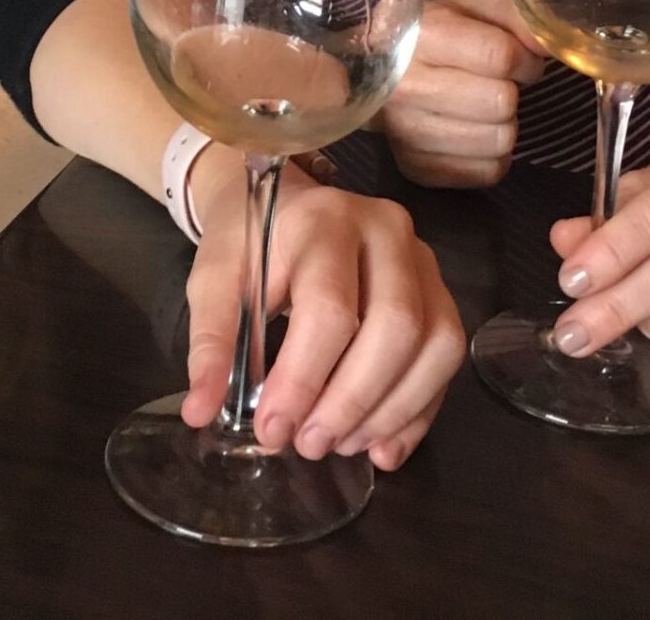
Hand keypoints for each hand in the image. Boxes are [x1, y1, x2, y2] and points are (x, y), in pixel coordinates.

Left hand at [181, 157, 464, 472]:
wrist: (284, 203)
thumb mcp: (214, 279)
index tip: (272, 428)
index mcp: (324, 221)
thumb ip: (211, 341)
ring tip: (340, 445)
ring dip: (390, 411)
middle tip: (309, 444)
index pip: (329, 308)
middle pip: (395, 327)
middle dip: (352, 401)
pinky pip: (446, 358)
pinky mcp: (439, 290)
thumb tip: (202, 411)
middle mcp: (386, 232)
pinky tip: (381, 447)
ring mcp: (422, 260)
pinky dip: (417, 412)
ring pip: (435, 344)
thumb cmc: (248, 242)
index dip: (304, 378)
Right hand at [380, 0, 548, 187]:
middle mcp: (407, 86)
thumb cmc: (437, 38)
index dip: (525, 60)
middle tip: (497, 85)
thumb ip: (519, 19)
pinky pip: (489, 172)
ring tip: (483, 109)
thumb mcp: (475, 12)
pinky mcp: (417, 169)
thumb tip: (556, 41)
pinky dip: (493, 155)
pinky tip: (473, 132)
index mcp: (423, 37)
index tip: (520, 62)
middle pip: (501, 103)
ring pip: (500, 142)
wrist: (376, 72)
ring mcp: (406, 133)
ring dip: (504, 125)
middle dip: (510, 92)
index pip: (500, 56)